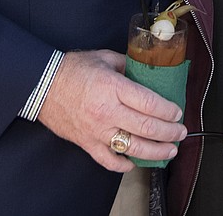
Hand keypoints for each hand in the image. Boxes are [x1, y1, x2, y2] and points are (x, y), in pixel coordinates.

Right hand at [38, 49, 186, 170]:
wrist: (42, 85)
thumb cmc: (72, 69)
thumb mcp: (104, 57)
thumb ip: (128, 64)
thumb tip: (146, 70)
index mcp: (113, 87)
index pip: (148, 103)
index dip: (167, 110)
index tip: (177, 112)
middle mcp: (107, 111)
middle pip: (146, 127)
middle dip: (169, 132)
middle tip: (180, 132)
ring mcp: (97, 131)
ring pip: (133, 148)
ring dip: (156, 152)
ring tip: (170, 151)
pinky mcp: (87, 143)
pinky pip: (109, 161)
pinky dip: (124, 165)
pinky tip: (135, 162)